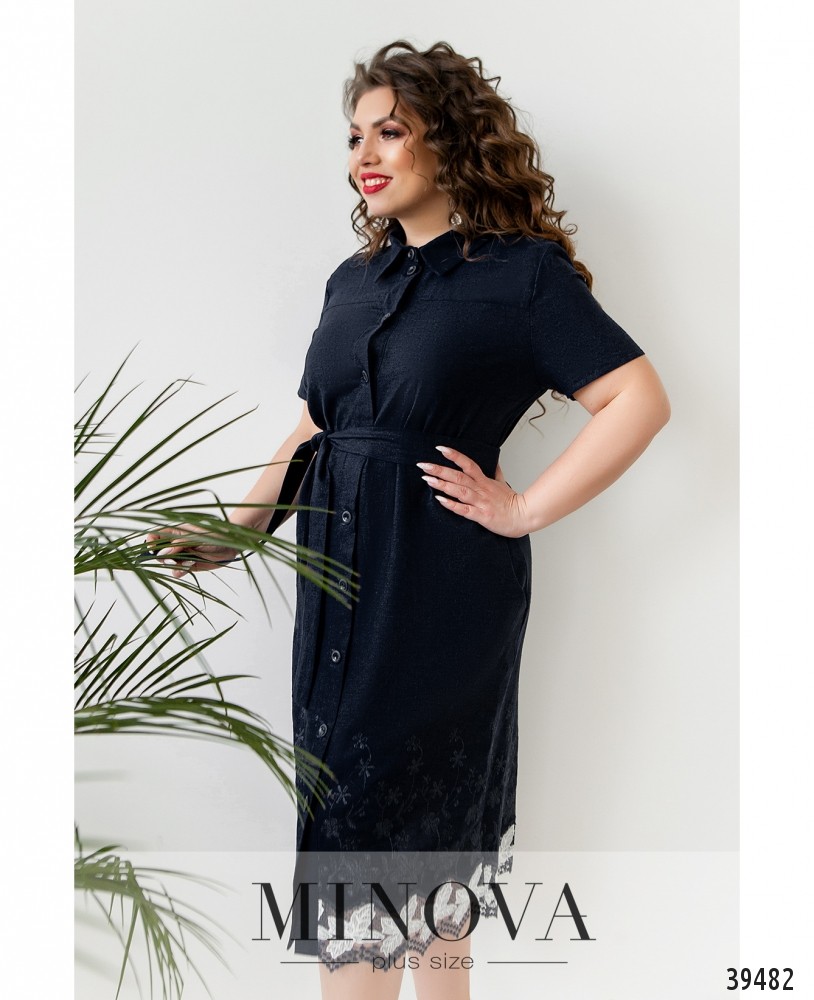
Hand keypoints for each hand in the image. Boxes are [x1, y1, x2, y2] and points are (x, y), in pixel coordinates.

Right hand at [145, 523, 239, 578]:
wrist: (230, 547)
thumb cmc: (215, 536)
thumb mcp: (195, 537)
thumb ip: (178, 544)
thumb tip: (162, 554)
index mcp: (175, 532)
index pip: (154, 536)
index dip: (150, 543)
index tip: (153, 550)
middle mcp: (175, 544)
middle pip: (158, 553)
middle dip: (163, 558)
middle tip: (173, 560)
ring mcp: (181, 555)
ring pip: (167, 564)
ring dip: (173, 565)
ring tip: (187, 561)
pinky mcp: (187, 565)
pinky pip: (177, 571)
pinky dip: (180, 571)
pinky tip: (190, 565)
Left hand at [416, 445, 530, 537]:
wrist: (525, 516)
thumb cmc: (512, 502)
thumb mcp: (503, 484)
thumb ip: (496, 473)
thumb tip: (495, 463)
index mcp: (484, 481)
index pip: (468, 464)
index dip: (454, 455)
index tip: (440, 448)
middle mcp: (481, 489)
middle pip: (458, 476)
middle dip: (439, 469)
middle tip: (423, 464)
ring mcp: (480, 502)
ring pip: (459, 490)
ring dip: (442, 484)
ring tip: (427, 479)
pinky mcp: (481, 516)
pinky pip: (464, 509)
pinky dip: (452, 504)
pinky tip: (440, 500)